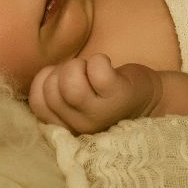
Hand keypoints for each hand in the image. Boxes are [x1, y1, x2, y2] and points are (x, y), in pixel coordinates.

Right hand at [27, 54, 159, 134]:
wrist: (151, 99)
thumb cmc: (106, 94)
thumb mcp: (74, 101)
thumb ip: (53, 93)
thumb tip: (42, 76)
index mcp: (65, 127)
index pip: (36, 102)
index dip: (45, 80)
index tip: (65, 79)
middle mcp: (80, 127)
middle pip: (51, 89)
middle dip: (63, 70)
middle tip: (82, 73)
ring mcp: (99, 114)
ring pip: (70, 83)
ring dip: (78, 66)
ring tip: (92, 69)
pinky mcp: (118, 97)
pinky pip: (97, 71)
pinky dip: (99, 60)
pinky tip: (108, 66)